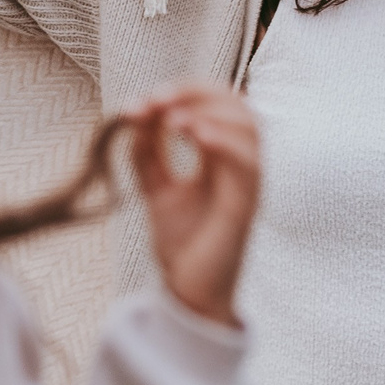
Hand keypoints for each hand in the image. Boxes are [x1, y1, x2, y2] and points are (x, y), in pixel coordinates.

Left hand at [123, 84, 258, 328]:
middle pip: (236, 106)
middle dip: (196, 93)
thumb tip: (134, 113)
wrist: (188, 292)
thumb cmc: (182, 244)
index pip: (215, 105)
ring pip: (249, 128)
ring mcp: (247, 184)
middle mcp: (240, 165)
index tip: (143, 102)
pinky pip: (248, 163)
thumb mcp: (156, 189)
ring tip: (173, 117)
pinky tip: (193, 134)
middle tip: (157, 99)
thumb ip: (147, 154)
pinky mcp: (246, 206)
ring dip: (210, 112)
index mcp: (221, 158)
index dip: (184, 92)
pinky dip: (223, 141)